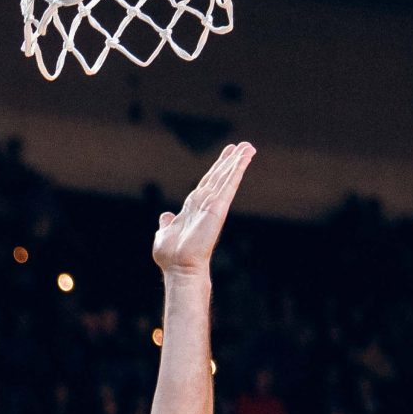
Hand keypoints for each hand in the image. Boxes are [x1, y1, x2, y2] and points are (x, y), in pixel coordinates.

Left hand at [153, 141, 253, 276]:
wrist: (179, 267)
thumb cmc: (172, 256)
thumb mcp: (165, 234)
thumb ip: (167, 223)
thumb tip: (164, 216)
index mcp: (193, 208)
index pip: (206, 183)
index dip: (216, 169)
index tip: (226, 155)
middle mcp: (205, 204)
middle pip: (219, 177)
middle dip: (230, 161)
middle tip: (243, 145)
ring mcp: (213, 205)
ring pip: (226, 178)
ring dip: (237, 162)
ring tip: (248, 147)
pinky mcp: (218, 208)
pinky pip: (228, 185)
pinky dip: (236, 171)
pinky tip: (243, 159)